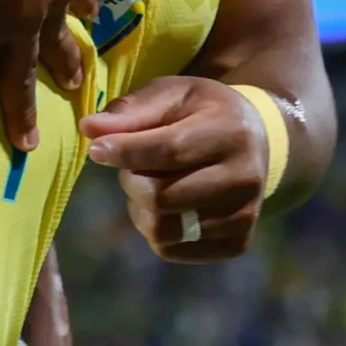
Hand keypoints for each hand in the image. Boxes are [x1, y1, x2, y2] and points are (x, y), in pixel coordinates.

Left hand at [81, 75, 268, 261]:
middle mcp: (245, 176)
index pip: (170, 150)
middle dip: (131, 181)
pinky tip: (166, 206)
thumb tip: (88, 128)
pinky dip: (155, 230)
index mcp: (230, 130)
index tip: (96, 150)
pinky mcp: (236, 243)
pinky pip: (172, 250)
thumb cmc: (202, 113)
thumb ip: (131, 111)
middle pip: (163, 196)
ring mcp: (243, 215)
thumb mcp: (172, 95)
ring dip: (140, 209)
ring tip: (147, 184)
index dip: (127, 152)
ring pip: (164, 229)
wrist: (257, 142)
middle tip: (131, 165)